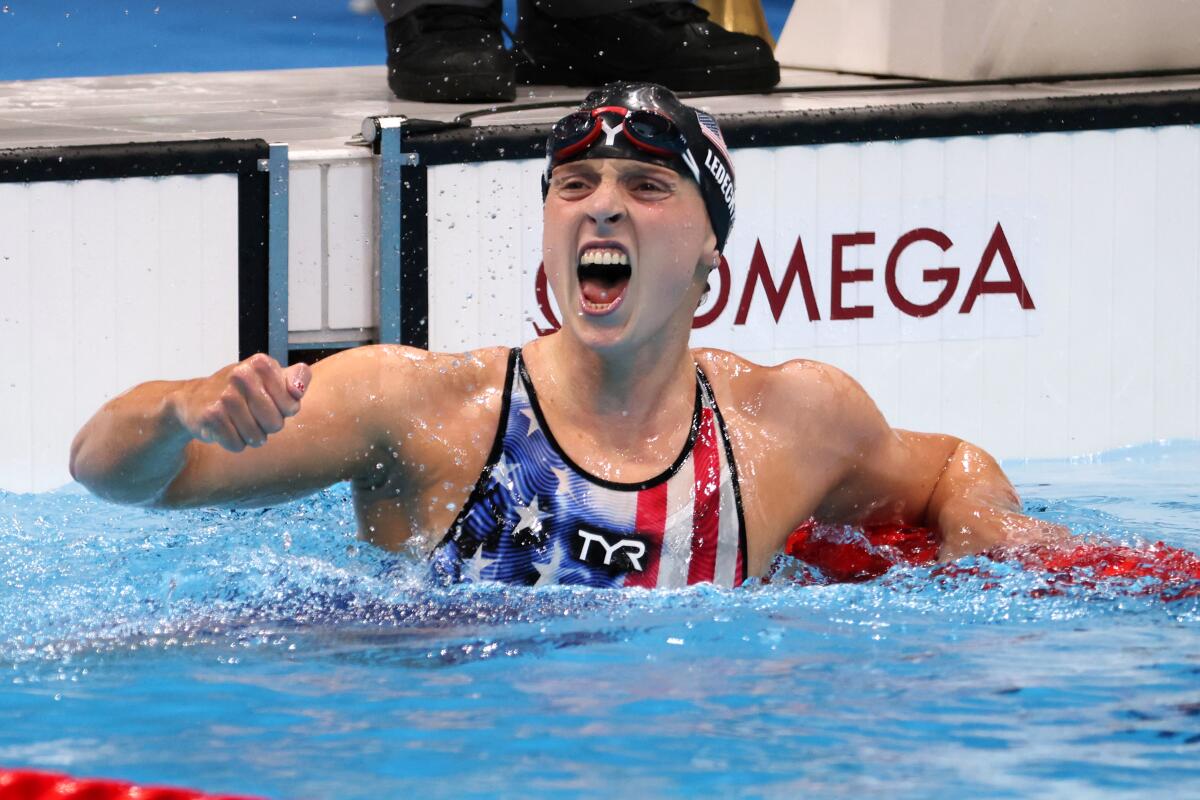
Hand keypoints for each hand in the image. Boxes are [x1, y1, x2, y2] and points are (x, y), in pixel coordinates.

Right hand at [174, 354, 310, 451]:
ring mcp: (225, 395)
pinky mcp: (210, 415)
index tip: (272, 402)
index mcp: (261, 363)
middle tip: (254, 415)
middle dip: (268, 426)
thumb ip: (298, 377)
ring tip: (240, 421)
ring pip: (257, 438)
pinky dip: (235, 443)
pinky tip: (226, 428)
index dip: (285, 411)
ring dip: (251, 436)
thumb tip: (297, 391)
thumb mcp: (272, 377)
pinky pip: (237, 445)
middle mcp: (241, 375)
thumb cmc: (242, 390)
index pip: (292, 406)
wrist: (195, 398)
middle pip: (275, 424)